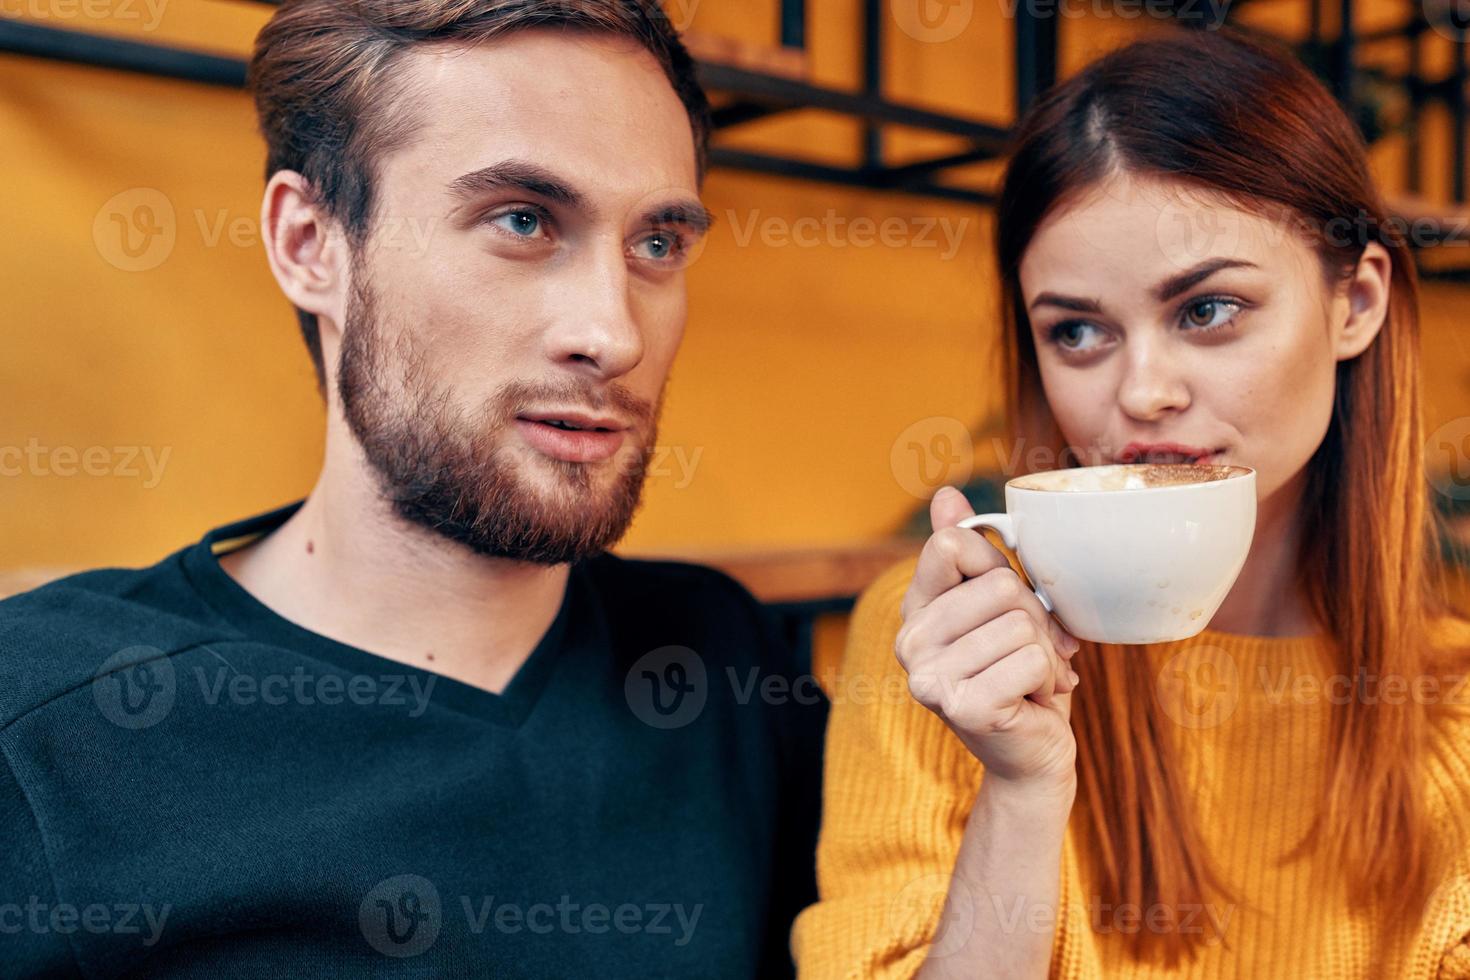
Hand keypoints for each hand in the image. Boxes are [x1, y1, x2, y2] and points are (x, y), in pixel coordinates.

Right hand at [895, 486, 1081, 786]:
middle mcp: (908, 642)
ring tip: (1031, 679)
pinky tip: (1031, 700)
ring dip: (1045, 653)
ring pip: (1021, 624)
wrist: (1031, 755)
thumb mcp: (997, 606)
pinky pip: (1032, 660)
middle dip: (1034, 618)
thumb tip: (945, 493)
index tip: (1006, 601)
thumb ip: (968, 551)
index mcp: (914, 610)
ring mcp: (928, 677)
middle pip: (998, 585)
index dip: (996, 565)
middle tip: (1031, 652)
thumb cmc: (1019, 674)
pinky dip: (1048, 679)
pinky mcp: (960, 707)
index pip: (950, 544)